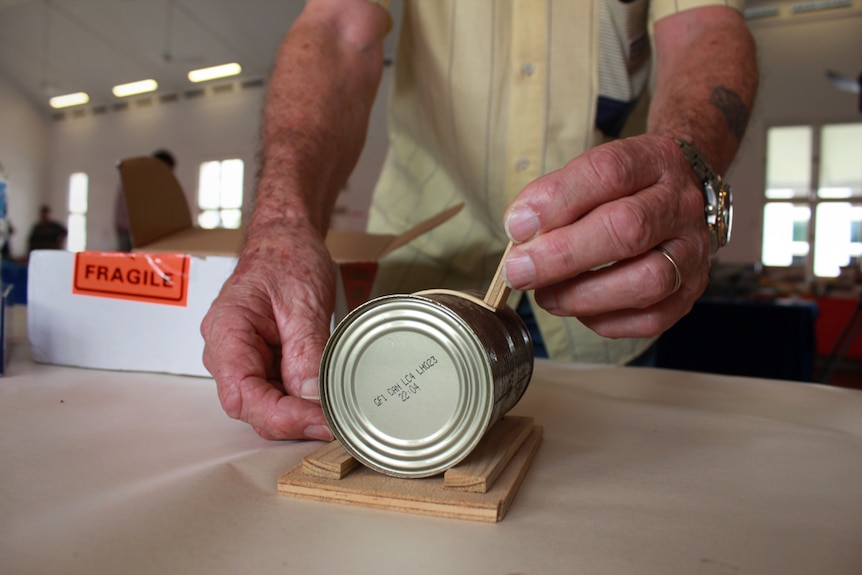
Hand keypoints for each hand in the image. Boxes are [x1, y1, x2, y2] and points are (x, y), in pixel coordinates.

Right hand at [200, 221, 334, 440]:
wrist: (286, 238)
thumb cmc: (287, 258)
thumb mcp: (303, 303)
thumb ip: (306, 352)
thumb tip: (314, 397)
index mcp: (227, 333)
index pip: (243, 395)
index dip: (281, 417)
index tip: (319, 422)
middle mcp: (226, 352)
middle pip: (252, 407)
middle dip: (293, 421)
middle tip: (335, 423)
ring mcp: (242, 358)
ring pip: (265, 404)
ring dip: (298, 413)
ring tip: (335, 412)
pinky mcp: (261, 361)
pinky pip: (277, 391)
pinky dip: (301, 400)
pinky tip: (325, 398)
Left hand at [502, 134, 709, 337]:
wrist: (677, 197)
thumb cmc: (621, 190)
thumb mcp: (589, 173)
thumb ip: (553, 198)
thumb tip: (520, 231)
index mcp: (654, 161)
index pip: (608, 172)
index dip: (558, 200)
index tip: (517, 226)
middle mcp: (680, 205)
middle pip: (627, 229)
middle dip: (562, 256)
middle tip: (519, 271)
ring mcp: (692, 251)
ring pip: (646, 280)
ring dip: (583, 295)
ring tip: (547, 296)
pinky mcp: (691, 292)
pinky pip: (651, 318)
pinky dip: (605, 320)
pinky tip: (579, 309)